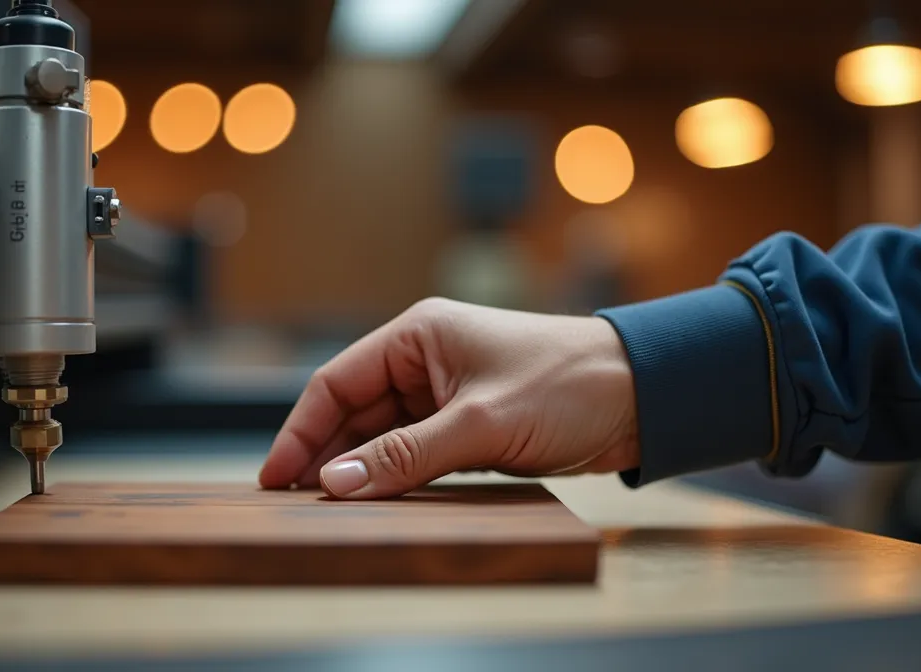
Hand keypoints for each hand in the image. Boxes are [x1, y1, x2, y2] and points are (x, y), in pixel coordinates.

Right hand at [258, 298, 639, 498]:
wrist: (644, 395)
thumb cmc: (567, 384)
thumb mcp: (481, 423)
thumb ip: (406, 454)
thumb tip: (337, 485)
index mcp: (419, 335)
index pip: (337, 382)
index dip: (301, 430)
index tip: (276, 477)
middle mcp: (426, 360)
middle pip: (354, 413)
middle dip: (326, 457)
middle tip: (296, 507)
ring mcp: (447, 394)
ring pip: (383, 437)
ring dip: (361, 472)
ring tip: (330, 513)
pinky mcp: (470, 425)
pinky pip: (416, 453)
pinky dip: (397, 478)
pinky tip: (380, 506)